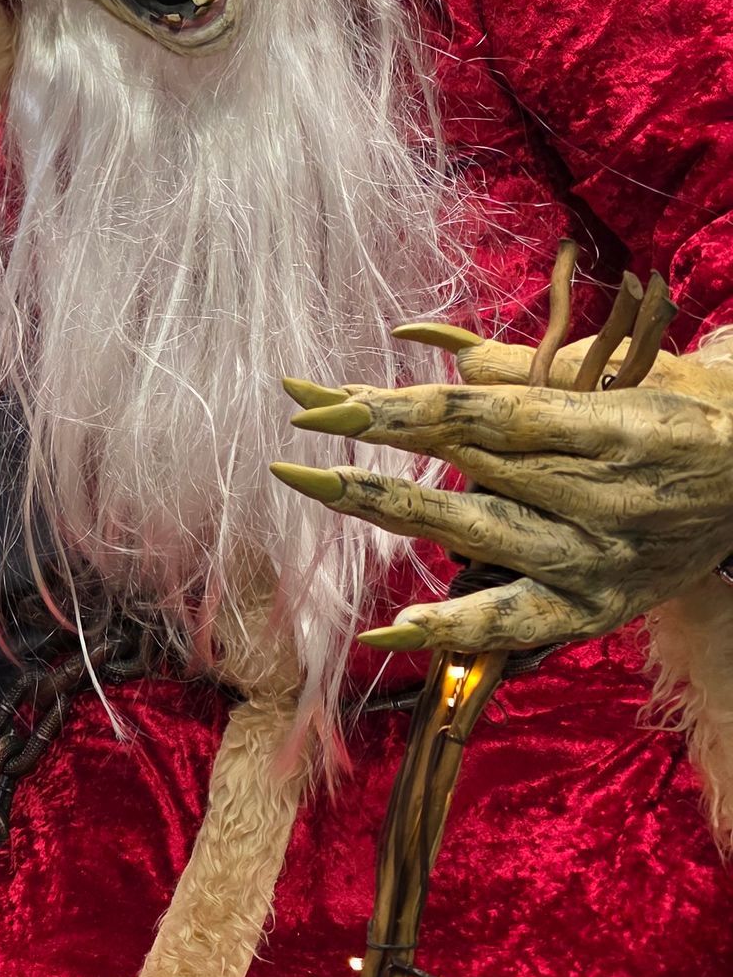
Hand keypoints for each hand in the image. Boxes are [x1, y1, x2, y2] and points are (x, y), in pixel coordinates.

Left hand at [271, 324, 732, 653]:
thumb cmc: (681, 409)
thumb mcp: (621, 372)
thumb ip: (522, 367)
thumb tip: (428, 347)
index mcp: (612, 429)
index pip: (485, 419)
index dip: (401, 412)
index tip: (328, 404)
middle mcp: (604, 499)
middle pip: (469, 473)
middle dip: (375, 457)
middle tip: (295, 451)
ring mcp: (599, 561)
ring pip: (481, 539)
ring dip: (392, 516)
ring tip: (319, 491)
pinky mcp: (597, 610)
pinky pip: (514, 626)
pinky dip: (451, 630)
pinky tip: (389, 629)